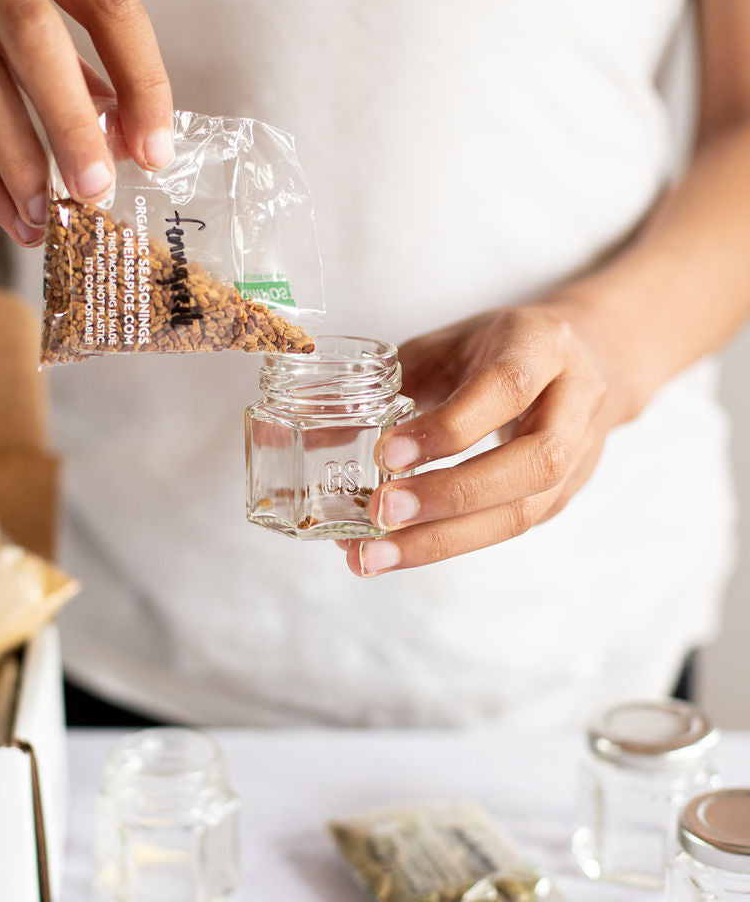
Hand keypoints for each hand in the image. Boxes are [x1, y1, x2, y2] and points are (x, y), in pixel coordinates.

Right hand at [0, 0, 172, 244]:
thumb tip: (124, 131)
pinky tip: (10, 213)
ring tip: (52, 215)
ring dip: (24, 161)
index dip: (140, 81)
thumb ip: (64, 51)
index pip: (105, 1)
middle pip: (35, 35)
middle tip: (101, 191)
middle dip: (77, 126)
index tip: (157, 150)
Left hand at [340, 304, 624, 576]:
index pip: (505, 388)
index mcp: (544, 347)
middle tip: (381, 514)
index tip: (387, 454)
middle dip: (450, 496)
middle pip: (531, 463)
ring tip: (374, 556)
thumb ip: (389, 383)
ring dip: (443, 541)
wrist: (582, 362)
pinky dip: (446, 545)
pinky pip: (506, 529)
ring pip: (524, 512)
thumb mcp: (447, 345)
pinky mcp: (562, 498)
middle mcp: (575, 403)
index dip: (449, 427)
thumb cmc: (496, 350)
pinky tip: (395, 554)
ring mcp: (579, 457)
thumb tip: (318, 437)